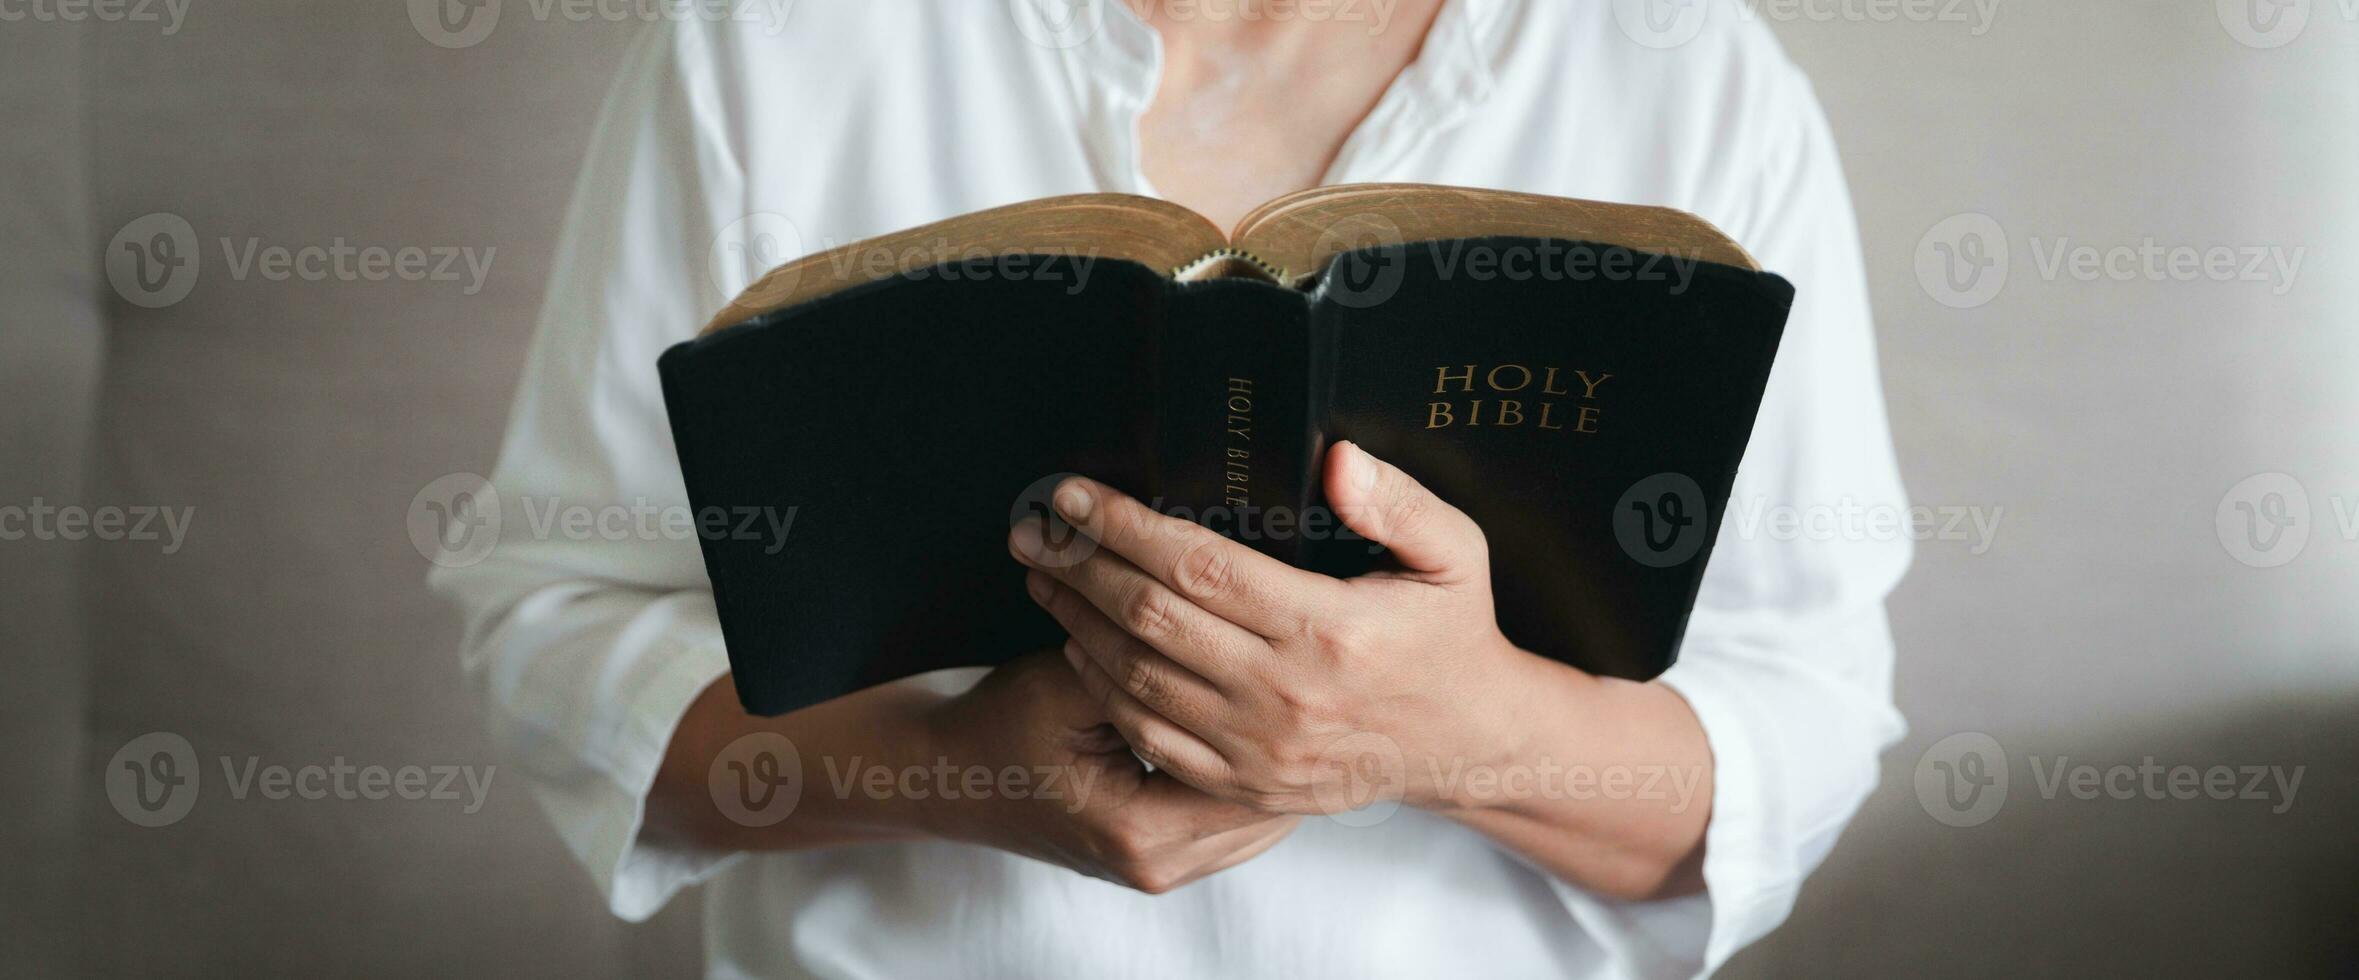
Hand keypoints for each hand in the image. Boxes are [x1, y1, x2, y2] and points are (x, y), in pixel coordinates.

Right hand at [917, 650, 1301, 892]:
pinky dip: (1246, 782)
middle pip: (1265, 807)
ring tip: (1297, 705)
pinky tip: (1260, 735)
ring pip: (1256, 820)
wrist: (946, 776)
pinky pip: (1232, 826)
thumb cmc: (998, 725)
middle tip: (1316, 683)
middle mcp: (1156, 864)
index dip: (1279, 720)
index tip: (1303, 670)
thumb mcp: (1063, 681)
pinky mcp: (1160, 860)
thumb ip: (1138, 658)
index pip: (1248, 776)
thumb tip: (1214, 617)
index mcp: (1137, 829)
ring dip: (1273, 765)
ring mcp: (1160, 870)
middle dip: (1288, 746)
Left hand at [1008, 441, 1549, 814]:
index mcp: (1326, 628)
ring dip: (1077, 622)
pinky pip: (1150, 736)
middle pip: (1150, 618)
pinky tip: (1079, 646)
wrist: (1463, 743)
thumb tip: (1336, 460)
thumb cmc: (1450, 635)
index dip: (1124, 526)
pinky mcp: (1244, 784)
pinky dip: (1104, 689)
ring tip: (1044, 575)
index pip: (1198, 565)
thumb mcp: (1454, 553)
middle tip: (1033, 529)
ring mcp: (1258, 748)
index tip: (1074, 494)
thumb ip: (1399, 500)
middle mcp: (1284, 693)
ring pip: (1137, 678)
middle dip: (1079, 565)